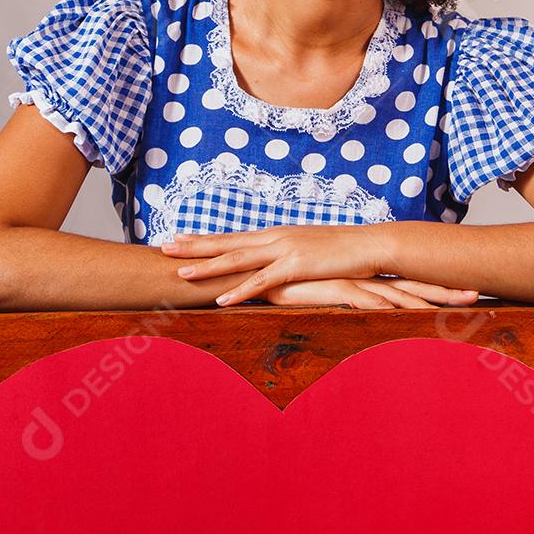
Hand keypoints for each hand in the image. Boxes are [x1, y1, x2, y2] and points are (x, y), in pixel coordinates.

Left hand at [161, 223, 393, 305]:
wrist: (370, 244)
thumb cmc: (341, 251)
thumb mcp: (308, 251)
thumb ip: (286, 257)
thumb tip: (272, 266)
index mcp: (275, 234)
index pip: (231, 236)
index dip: (203, 238)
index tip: (177, 238)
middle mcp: (274, 237)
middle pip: (226, 243)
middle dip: (192, 247)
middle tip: (162, 248)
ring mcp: (284, 250)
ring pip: (237, 260)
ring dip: (207, 268)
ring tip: (180, 274)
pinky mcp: (297, 266)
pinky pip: (263, 281)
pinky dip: (240, 290)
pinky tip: (221, 299)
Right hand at [258, 275, 480, 309]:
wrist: (267, 273)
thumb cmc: (296, 285)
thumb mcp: (329, 295)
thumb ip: (349, 300)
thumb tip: (370, 313)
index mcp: (369, 278)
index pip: (411, 282)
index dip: (439, 287)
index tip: (467, 291)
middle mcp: (367, 277)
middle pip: (414, 285)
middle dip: (446, 292)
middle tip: (478, 296)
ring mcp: (354, 281)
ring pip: (397, 293)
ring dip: (425, 302)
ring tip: (453, 309)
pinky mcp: (336, 287)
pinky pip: (366, 299)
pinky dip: (385, 306)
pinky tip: (403, 313)